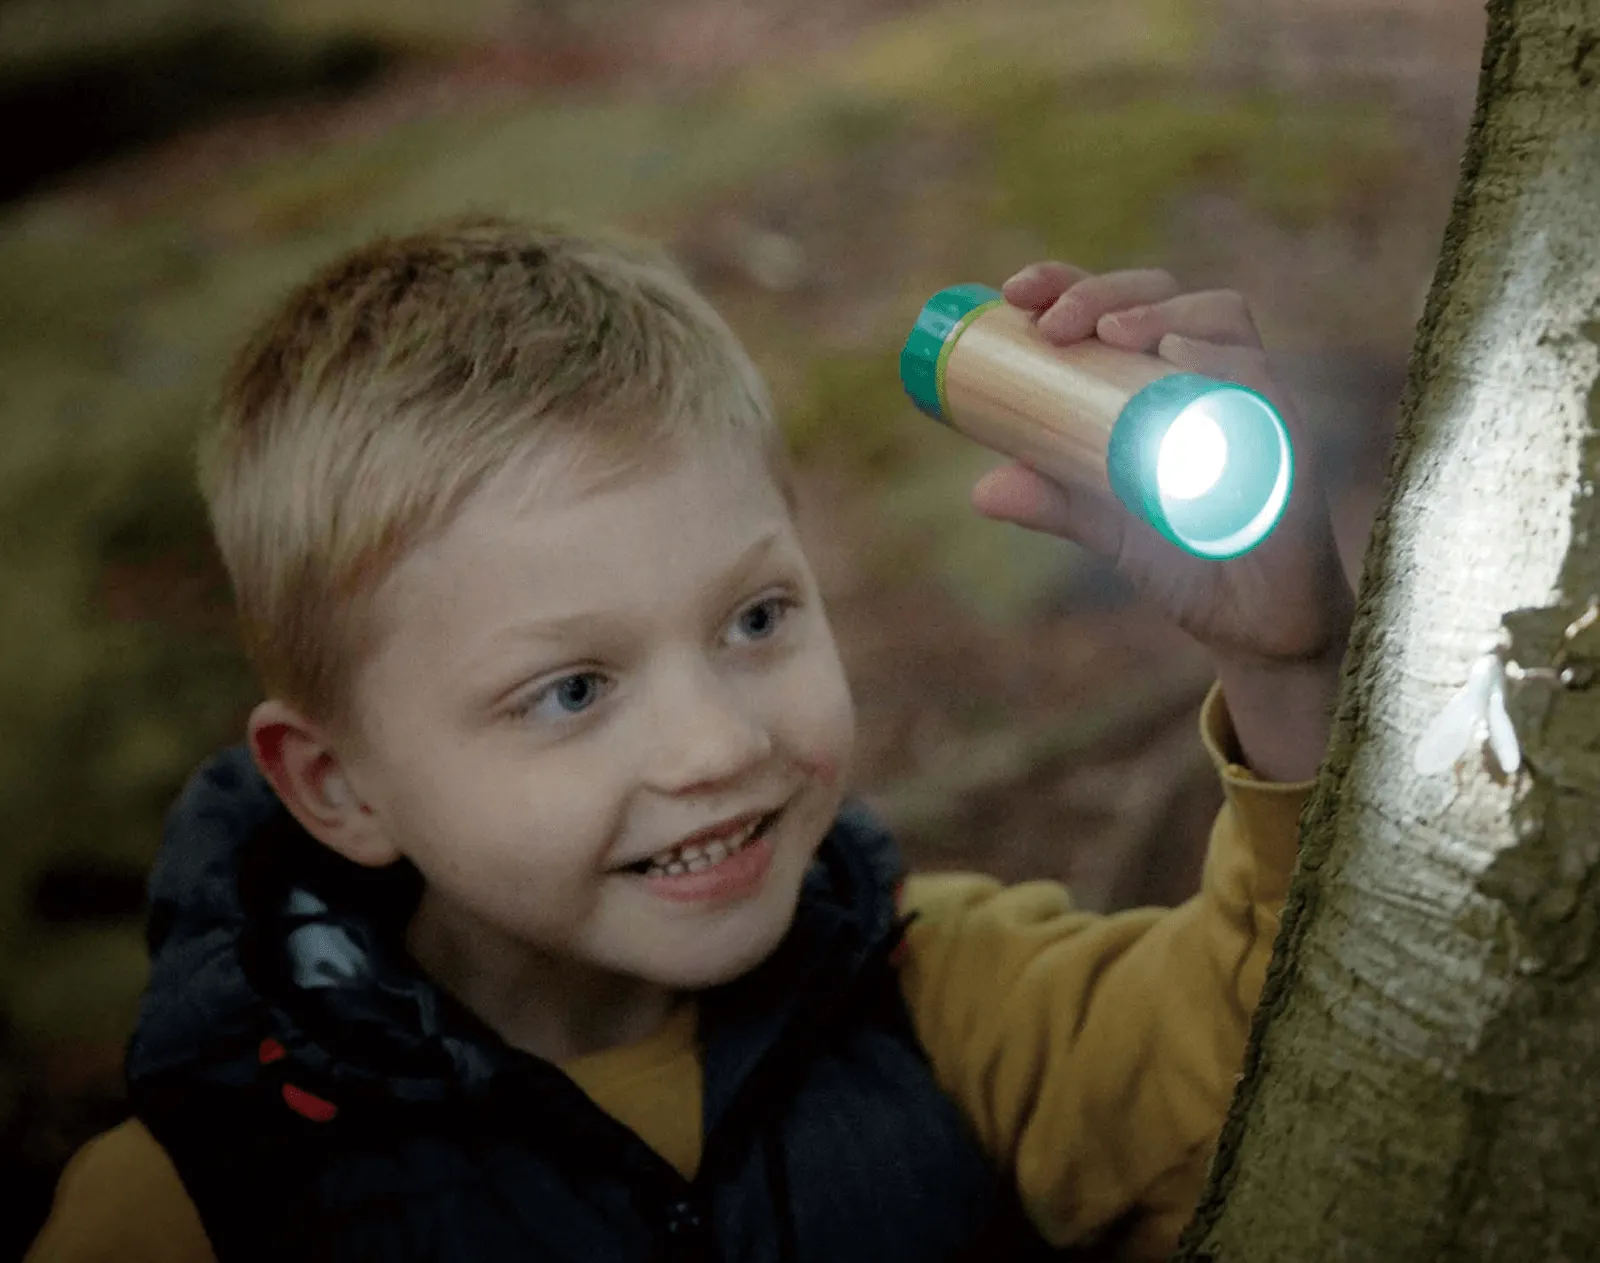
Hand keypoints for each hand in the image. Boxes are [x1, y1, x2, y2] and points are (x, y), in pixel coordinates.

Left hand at [973, 262, 1354, 778]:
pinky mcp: (1289, 438)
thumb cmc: (1184, 555)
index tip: (1014, 292)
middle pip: (1166, 294)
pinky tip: (1177, 358)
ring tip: (1107, 332)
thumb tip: (983, 491)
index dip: (1070, 282)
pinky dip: (1220, 360)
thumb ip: (1053, 501)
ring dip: (1157, 312)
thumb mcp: (1105, 524)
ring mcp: (1255, 399)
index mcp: (1164, 379)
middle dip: (1104, 292)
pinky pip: (1263, 381)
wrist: (1251, 621)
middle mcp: (1213, 373)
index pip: (1120, 304)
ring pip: (1220, 317)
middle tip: (1051, 324)